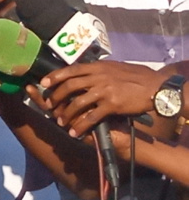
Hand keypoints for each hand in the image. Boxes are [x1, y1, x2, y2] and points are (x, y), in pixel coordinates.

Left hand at [40, 62, 164, 137]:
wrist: (156, 87)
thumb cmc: (138, 77)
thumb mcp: (116, 67)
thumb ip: (99, 70)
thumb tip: (86, 70)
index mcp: (99, 67)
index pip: (71, 69)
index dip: (56, 76)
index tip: (44, 82)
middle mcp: (99, 77)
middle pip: (70, 86)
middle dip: (56, 97)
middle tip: (50, 105)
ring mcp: (104, 91)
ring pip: (77, 103)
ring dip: (66, 114)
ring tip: (60, 122)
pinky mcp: (112, 105)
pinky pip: (91, 117)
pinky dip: (81, 126)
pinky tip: (75, 132)